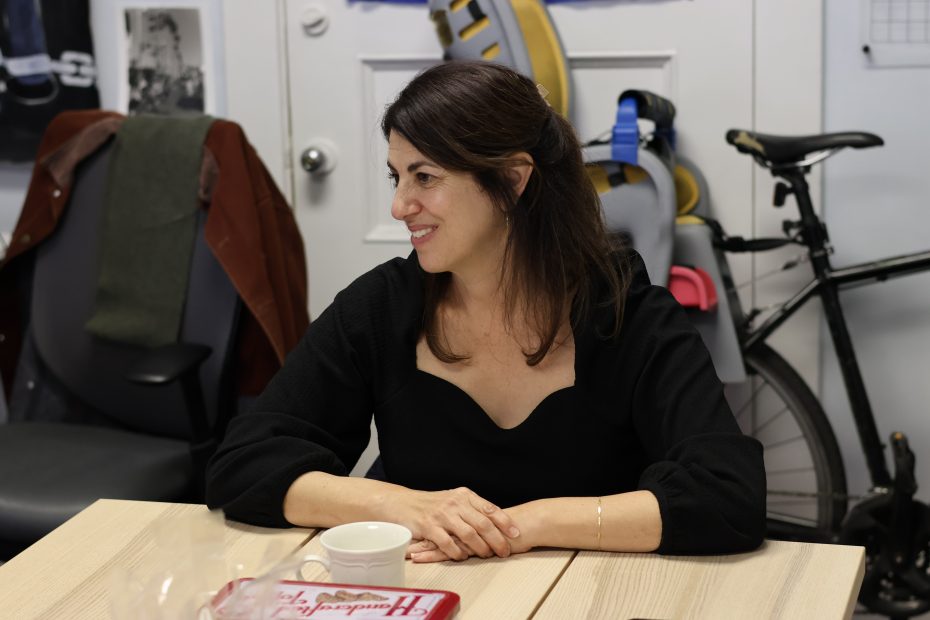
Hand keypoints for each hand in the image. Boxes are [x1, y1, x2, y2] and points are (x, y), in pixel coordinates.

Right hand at [391, 487, 519, 560]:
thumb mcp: (453, 500)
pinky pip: (448, 543)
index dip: (504, 522)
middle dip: (497, 539)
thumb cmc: (430, 504)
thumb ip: (471, 509)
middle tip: (505, 551)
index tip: (516, 533)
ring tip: (487, 555)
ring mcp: (441, 515)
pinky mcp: (429, 527)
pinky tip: (462, 557)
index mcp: (464, 496)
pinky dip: (458, 552)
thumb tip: (496, 523)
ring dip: (480, 548)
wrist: (401, 503)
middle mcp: (455, 503)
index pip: (489, 508)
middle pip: (482, 523)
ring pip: (468, 534)